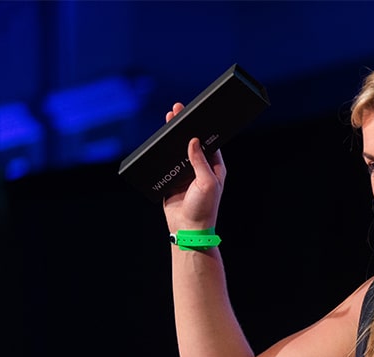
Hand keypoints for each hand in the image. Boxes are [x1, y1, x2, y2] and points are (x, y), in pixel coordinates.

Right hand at [161, 103, 226, 231]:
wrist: (188, 229)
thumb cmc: (204, 208)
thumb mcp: (207, 183)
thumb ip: (200, 162)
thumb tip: (194, 141)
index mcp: (214, 168)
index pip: (208, 143)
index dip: (202, 128)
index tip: (195, 114)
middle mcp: (201, 169)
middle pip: (192, 143)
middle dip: (185, 127)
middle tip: (178, 110)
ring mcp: (186, 173)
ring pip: (178, 150)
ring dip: (172, 137)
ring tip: (168, 120)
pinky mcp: (173, 180)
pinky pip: (167, 162)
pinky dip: (163, 152)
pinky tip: (159, 140)